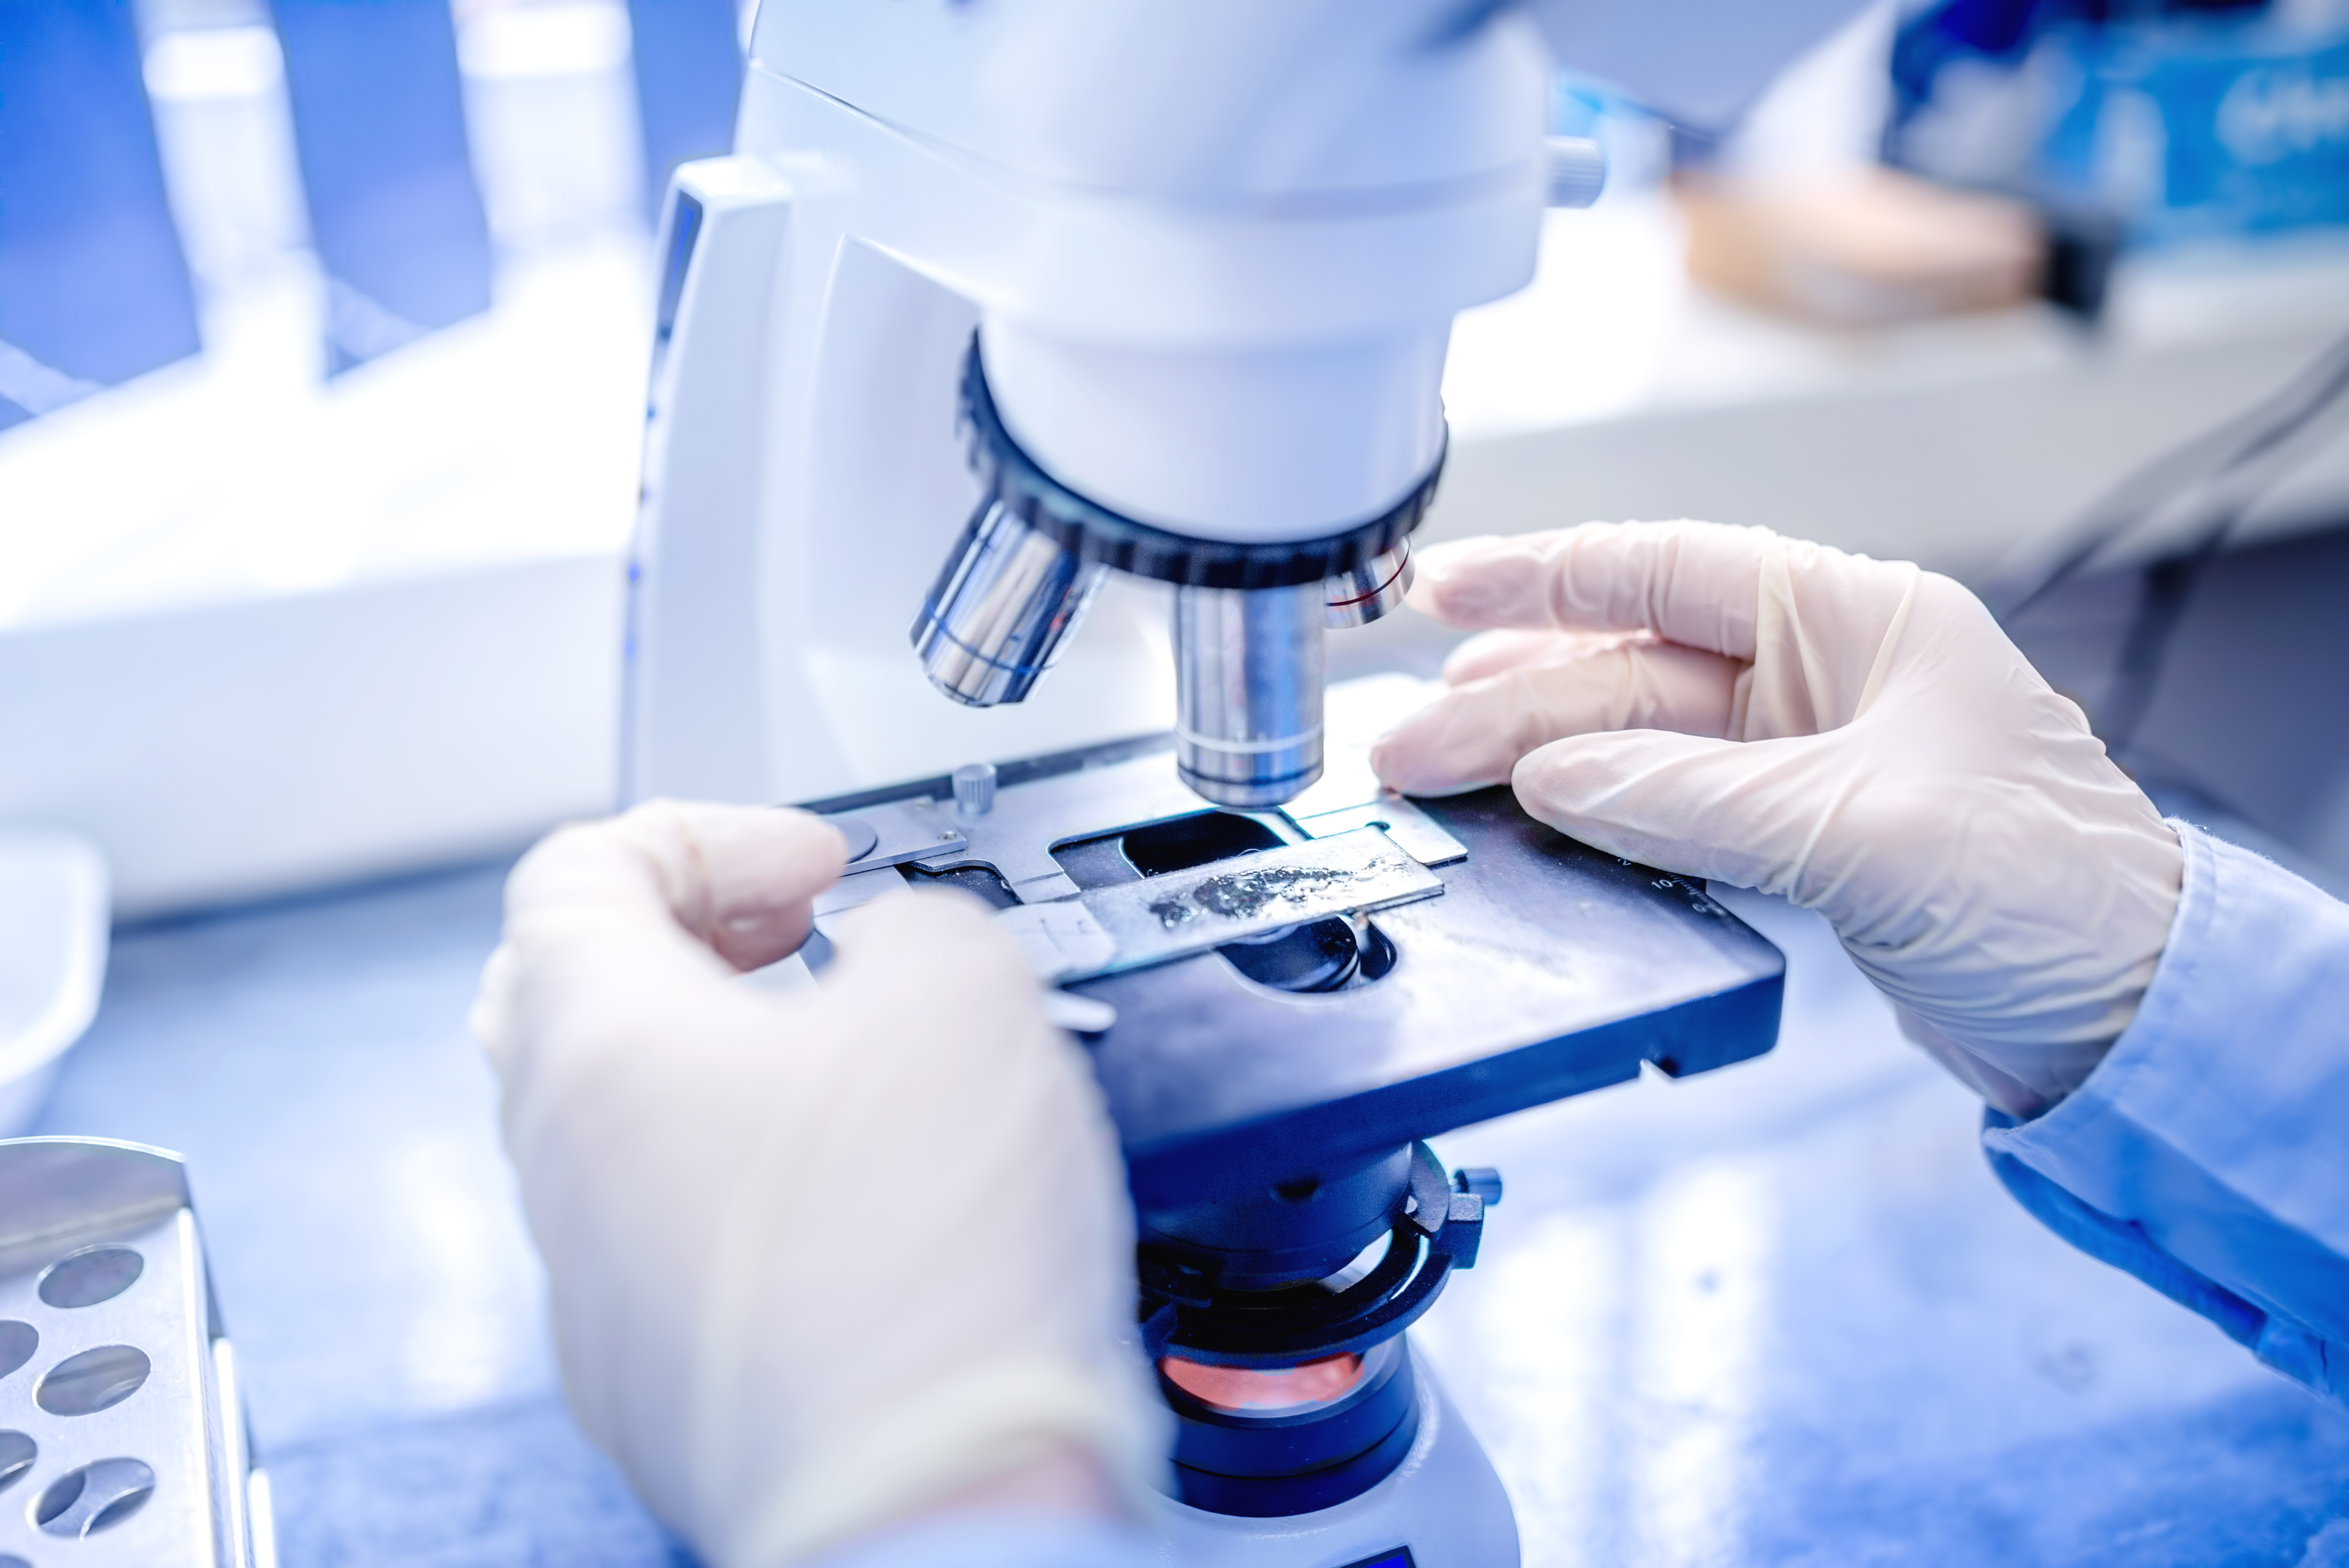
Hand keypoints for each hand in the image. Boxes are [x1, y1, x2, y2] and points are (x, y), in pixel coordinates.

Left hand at [470, 801, 1162, 1563]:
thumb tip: (897, 949)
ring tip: (849, 1063)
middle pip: (571, 997)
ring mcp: (598, 1288)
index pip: (575, 874)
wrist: (935, 1498)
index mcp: (601, 1051)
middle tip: (796, 935)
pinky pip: (667, 1238)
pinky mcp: (653, 1376)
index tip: (804, 863)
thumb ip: (918, 920)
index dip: (707, 835)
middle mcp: (567, 1173)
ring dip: (721, 1063)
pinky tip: (858, 1197)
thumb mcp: (966, 992)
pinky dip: (744, 1181)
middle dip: (693, 939)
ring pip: (621, 1128)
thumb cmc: (921, 1271)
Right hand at [1371, 521, 2182, 1116]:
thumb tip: (1554, 779)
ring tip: (1429, 771)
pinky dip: (1586, 814)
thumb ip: (1696, 798)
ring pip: (1631, 739)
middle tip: (1404, 744)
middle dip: (1509, 700)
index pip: (1670, 569)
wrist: (2128, 1016)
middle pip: (1629, 667)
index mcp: (1861, 619)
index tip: (1441, 588)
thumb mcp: (1869, 831)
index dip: (1545, 576)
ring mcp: (1802, 757)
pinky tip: (1520, 819)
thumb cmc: (2058, 895)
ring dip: (1529, 756)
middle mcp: (1824, 674)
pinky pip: (1659, 807)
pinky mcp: (1792, 836)